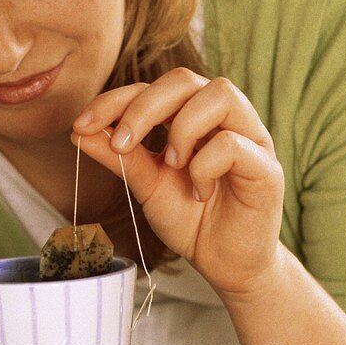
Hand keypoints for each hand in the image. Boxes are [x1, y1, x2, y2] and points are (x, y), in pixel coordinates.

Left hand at [72, 69, 284, 295]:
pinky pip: (234, 143)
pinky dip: (205, 166)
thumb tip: (78, 131)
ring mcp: (251, 138)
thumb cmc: (192, 219)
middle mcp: (224, 118)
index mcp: (193, 116)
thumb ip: (120, 156)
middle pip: (185, 79)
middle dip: (144, 107)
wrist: (225, 265)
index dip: (115, 99)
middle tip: (122, 144)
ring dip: (183, 128)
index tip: (82, 125)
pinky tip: (200, 193)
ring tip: (171, 166)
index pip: (153, 87)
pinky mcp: (267, 167)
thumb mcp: (146, 185)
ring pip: (220, 94)